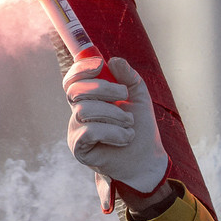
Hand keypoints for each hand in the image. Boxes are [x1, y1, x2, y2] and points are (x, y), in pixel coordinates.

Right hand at [63, 56, 168, 192]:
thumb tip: (113, 61)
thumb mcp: (139, 96)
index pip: (73, 79)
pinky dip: (112, 132)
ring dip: (114, 115)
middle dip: (104, 89)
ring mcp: (76, 130)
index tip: (100, 64)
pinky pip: (89, 131)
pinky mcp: (78, 148)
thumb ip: (128, 77)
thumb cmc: (141, 127)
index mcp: (88, 99)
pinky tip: (125, 137)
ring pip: (84, 110)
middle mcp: (78, 113)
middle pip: (76, 90)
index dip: (81, 68)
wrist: (147, 159)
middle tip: (125, 97)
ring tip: (129, 124)